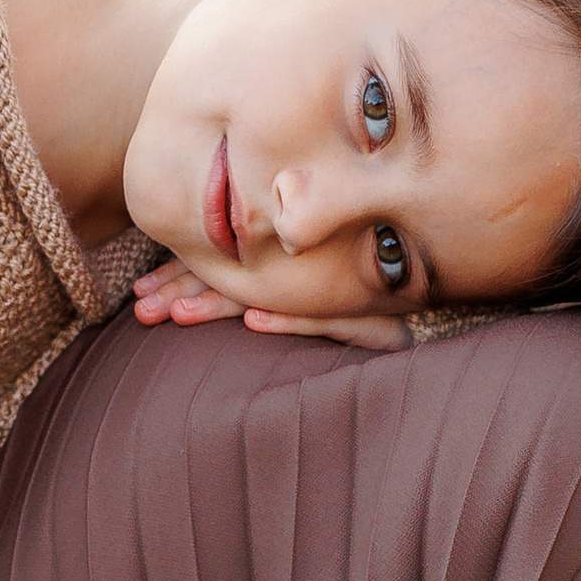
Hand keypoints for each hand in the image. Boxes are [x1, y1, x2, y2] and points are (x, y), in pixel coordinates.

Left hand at [132, 256, 409, 352]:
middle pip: (243, 275)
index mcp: (294, 257)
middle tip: (142, 308)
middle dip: (186, 289)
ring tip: (179, 316)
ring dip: (222, 303)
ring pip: (273, 294)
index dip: (182, 272)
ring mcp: (344, 290)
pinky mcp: (374, 319)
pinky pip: (325, 318)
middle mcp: (316, 268)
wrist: (441, 310)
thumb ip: (260, 284)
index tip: (139, 291)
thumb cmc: (371, 290)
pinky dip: (289, 320)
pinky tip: (253, 324)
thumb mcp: (306, 288)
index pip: (228, 258)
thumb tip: (193, 296)